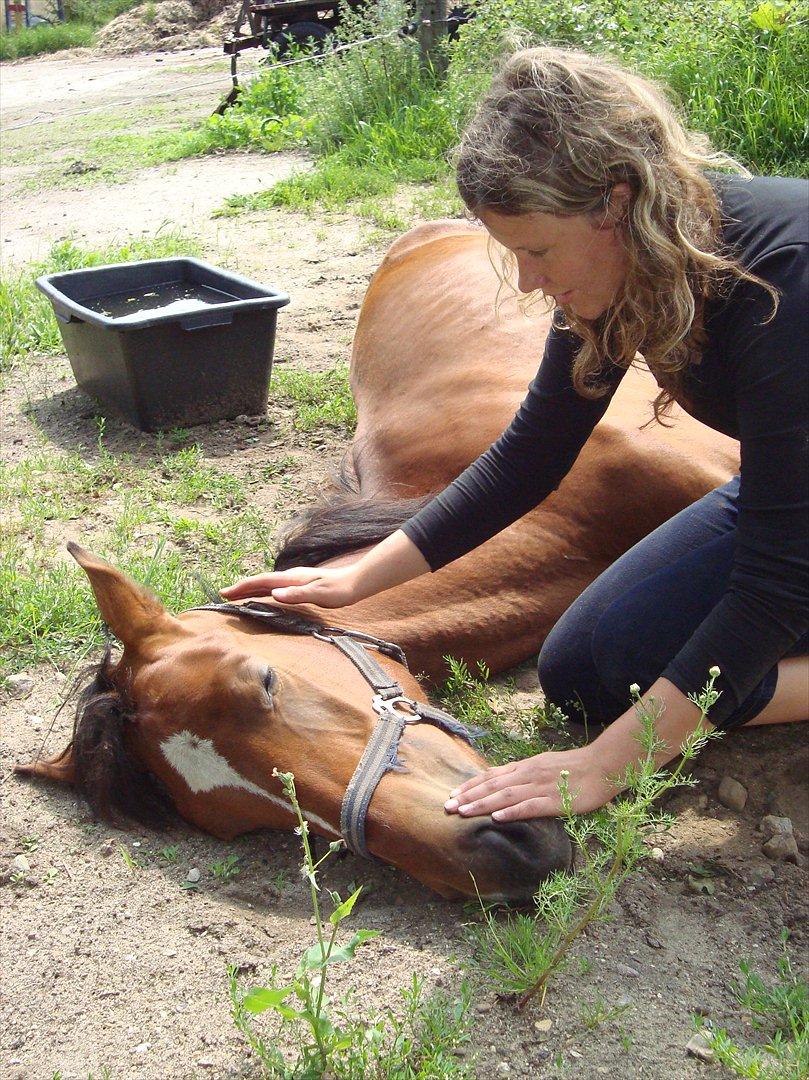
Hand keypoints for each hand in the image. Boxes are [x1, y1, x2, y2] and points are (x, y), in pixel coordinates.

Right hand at [220, 565, 361, 607]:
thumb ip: (297, 594)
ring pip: (266, 584)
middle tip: (223, 594)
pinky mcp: (299, 584)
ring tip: (235, 595)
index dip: (242, 588)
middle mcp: (290, 577)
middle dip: (241, 587)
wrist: (355, 583)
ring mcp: (294, 580)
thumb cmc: (339, 591)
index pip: (261, 582)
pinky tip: (262, 596)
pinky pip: (275, 587)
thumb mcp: (319, 594)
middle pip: (260, 581)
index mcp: (291, 579)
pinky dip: (262, 591)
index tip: (225, 593)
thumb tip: (274, 594)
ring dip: (250, 589)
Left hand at [443, 745, 619, 820]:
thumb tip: (500, 777)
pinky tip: (497, 818)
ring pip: (505, 796)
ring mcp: (541, 787)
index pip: (492, 776)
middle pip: (493, 785)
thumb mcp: (543, 764)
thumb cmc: (574, 767)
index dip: (472, 785)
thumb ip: (522, 772)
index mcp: (525, 766)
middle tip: (448, 807)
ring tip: (463, 812)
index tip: (453, 794)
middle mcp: (528, 774)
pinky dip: (512, 812)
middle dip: (469, 796)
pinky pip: (530, 806)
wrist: (602, 765)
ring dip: (482, 804)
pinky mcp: (555, 800)